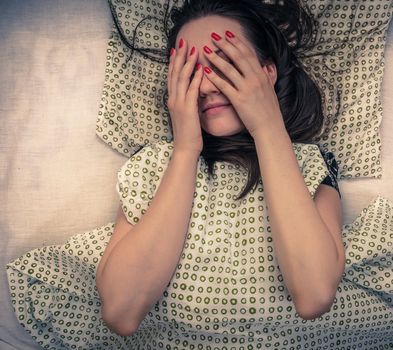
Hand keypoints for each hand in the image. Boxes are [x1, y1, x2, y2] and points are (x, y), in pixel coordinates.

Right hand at [167, 38, 203, 154]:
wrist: (185, 148)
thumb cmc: (188, 134)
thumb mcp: (186, 115)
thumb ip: (188, 101)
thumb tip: (193, 91)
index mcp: (172, 100)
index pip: (172, 77)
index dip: (174, 62)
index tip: (178, 48)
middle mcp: (173, 99)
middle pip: (174, 73)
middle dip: (179, 56)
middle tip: (184, 41)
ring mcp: (179, 104)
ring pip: (181, 78)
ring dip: (187, 63)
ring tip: (193, 49)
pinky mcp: (187, 109)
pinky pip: (191, 90)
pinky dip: (195, 78)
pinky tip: (201, 68)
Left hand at [201, 31, 284, 137]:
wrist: (270, 127)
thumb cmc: (269, 111)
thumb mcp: (270, 90)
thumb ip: (265, 77)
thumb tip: (263, 67)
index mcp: (262, 76)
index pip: (248, 54)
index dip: (238, 43)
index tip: (228, 34)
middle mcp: (255, 79)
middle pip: (238, 57)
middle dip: (225, 45)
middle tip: (214, 36)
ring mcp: (247, 89)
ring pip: (230, 69)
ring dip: (217, 58)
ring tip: (207, 50)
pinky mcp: (239, 100)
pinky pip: (224, 86)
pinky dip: (215, 77)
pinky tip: (206, 71)